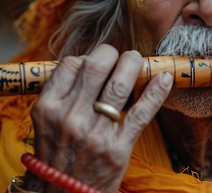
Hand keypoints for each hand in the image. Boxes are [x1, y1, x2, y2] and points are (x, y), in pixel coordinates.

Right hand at [24, 44, 172, 192]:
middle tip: (122, 56)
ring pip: (120, 84)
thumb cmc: (58, 157)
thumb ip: (63, 95)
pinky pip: (142, 112)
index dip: (89, 57)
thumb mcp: (46, 125)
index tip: (99, 61)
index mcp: (48, 108)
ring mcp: (95, 132)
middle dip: (113, 54)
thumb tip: (90, 65)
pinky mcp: (118, 147)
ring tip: (138, 61)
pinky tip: (165, 79)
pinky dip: (156, 92)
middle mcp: (69, 117)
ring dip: (133, 65)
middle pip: (96, 66)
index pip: (71, 64)